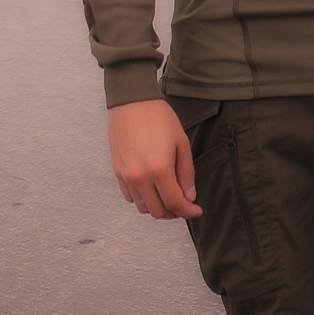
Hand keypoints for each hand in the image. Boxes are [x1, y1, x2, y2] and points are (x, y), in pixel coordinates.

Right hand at [108, 99, 201, 219]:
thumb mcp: (181, 143)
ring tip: (169, 197)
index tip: (196, 210)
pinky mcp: (117, 173)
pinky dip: (143, 199)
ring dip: (158, 207)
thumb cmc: (157, 117)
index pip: (175, 203)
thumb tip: (189, 195)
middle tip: (185, 205)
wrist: (132, 102)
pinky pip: (131, 197)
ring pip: (143, 208)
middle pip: (158, 211)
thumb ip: (186, 173)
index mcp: (159, 170)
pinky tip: (153, 188)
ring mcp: (126, 176)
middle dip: (174, 212)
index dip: (188, 211)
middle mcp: (140, 177)